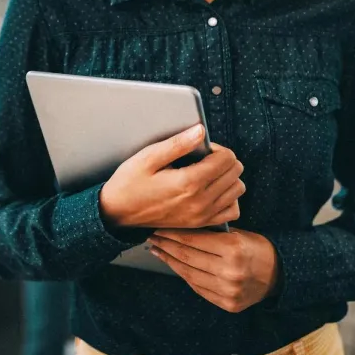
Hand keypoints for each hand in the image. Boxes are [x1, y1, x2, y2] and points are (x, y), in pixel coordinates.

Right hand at [99, 125, 244, 229]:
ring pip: (237, 190)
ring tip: (209, 173)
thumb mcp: (148, 157)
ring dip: (228, 177)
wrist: (118, 212)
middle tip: (205, 158)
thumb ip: (177, 144)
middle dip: (224, 160)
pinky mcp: (200, 224)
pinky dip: (228, 198)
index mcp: (189, 182)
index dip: (217, 148)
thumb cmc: (130, 183)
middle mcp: (200, 201)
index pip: (226, 159)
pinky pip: (231, 211)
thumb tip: (201, 131)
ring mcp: (202, 215)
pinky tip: (214, 191)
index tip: (202, 148)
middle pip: (235, 173)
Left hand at [149, 229, 279, 313]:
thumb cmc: (256, 248)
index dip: (173, 233)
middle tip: (153, 237)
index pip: (194, 239)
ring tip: (158, 251)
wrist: (279, 275)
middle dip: (167, 245)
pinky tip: (175, 266)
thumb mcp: (238, 234)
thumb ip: (212, 234)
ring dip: (170, 261)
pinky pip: (198, 288)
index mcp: (234, 249)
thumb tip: (179, 228)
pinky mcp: (227, 304)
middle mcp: (230, 272)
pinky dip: (184, 275)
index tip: (160, 227)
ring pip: (189, 274)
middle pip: (188, 257)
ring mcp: (228, 291)